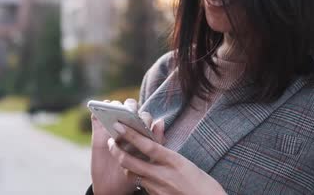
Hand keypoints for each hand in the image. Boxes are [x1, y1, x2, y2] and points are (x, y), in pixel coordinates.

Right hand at [91, 98, 157, 194]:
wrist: (114, 184)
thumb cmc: (134, 169)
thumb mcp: (147, 157)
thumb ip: (155, 140)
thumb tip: (161, 121)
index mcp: (141, 129)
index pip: (144, 115)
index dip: (143, 116)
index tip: (141, 122)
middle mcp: (127, 124)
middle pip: (129, 107)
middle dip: (129, 107)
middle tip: (128, 113)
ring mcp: (112, 125)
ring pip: (113, 107)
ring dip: (114, 106)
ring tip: (114, 112)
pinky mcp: (98, 129)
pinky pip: (96, 116)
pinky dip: (97, 112)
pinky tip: (98, 114)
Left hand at [108, 122, 225, 194]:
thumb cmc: (202, 184)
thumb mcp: (186, 163)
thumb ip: (168, 152)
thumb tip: (156, 134)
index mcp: (173, 161)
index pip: (147, 146)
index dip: (131, 135)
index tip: (119, 125)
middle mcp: (163, 175)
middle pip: (131, 162)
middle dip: (117, 151)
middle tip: (110, 142)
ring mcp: (157, 189)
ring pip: (132, 174)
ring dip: (125, 165)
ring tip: (121, 155)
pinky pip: (140, 185)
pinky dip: (136, 176)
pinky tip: (136, 171)